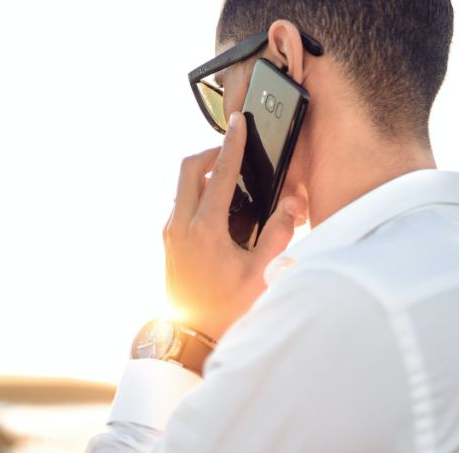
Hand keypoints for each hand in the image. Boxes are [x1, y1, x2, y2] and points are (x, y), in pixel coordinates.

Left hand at [162, 112, 306, 342]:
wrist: (191, 336)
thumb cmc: (226, 308)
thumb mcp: (261, 273)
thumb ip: (279, 234)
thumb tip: (290, 202)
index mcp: (204, 230)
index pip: (219, 174)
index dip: (232, 144)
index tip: (238, 123)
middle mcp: (180, 225)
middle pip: (188, 168)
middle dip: (211, 153)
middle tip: (233, 153)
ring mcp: (171, 232)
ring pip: (182, 185)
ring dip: (203, 173)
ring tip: (231, 180)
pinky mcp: (168, 240)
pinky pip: (181, 202)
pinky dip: (198, 192)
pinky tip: (220, 207)